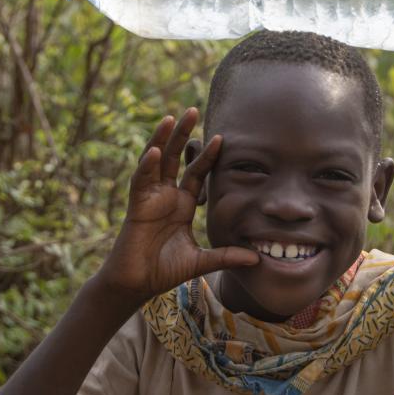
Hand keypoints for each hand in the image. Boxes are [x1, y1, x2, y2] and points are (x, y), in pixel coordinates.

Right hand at [97, 108, 259, 303]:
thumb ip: (225, 256)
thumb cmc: (163, 270)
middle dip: (183, 134)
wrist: (138, 285)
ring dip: (162, 139)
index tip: (223, 138)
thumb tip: (256, 259)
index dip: (207, 156)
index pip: (196, 173)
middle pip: (174, 158)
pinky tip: (153, 151)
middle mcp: (165, 196)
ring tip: (171, 117)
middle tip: (193, 110)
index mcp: (182, 204)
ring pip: (155, 162)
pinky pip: (140, 182)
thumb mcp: (201, 260)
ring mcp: (149, 199)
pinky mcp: (136, 207)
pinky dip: (146, 166)